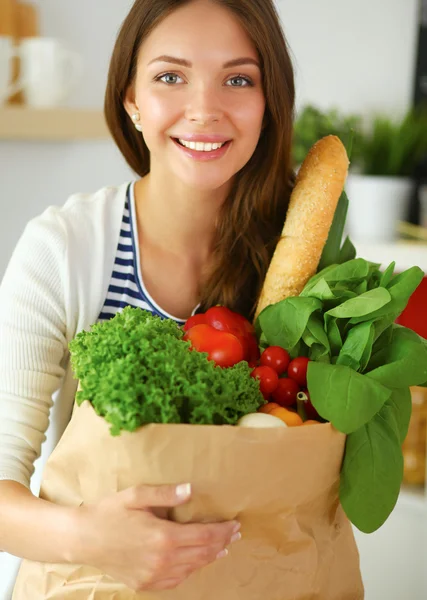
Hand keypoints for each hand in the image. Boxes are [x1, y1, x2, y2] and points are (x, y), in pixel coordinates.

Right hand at [75, 483, 240, 591]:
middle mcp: (162, 560)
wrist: (82, 539)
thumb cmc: (109, 512)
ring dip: (209, 558)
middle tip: (235, 534)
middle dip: (222, 543)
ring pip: (192, 569)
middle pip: (203, 554)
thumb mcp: (137, 495)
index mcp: (163, 536)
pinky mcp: (145, 584)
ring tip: (220, 547)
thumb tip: (191, 490)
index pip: (204, 536)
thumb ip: (166, 494)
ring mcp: (153, 575)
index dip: (223, 530)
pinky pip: (176, 580)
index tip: (235, 524)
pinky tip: (194, 562)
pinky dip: (190, 570)